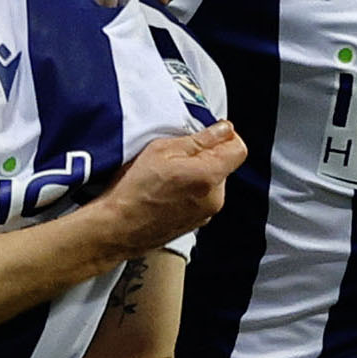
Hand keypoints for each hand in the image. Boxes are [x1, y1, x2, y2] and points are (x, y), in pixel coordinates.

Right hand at [97, 123, 246, 253]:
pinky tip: (166, 191)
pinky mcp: (195, 223)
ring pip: (212, 183)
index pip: (238, 148)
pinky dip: (189, 191)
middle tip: (175, 156)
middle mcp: (214, 198)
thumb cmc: (134, 190)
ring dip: (196, 175)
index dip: (225, 137)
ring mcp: (206, 213)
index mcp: (209, 176)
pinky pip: (201, 199)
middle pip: (224, 165)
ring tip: (168, 176)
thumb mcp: (162, 150)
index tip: (209, 134)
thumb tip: (222, 130)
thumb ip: (199, 139)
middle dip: (206, 156)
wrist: (117, 228)